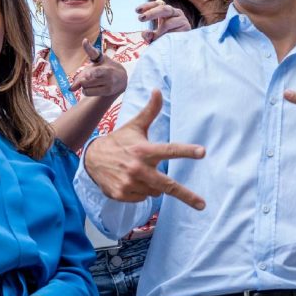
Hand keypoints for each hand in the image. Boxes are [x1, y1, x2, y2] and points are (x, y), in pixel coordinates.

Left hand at [69, 38, 126, 97]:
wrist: (122, 78)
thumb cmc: (104, 68)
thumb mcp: (94, 66)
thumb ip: (81, 74)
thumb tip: (70, 89)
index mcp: (102, 58)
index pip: (94, 53)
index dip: (88, 47)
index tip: (85, 41)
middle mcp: (106, 69)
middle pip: (84, 76)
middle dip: (83, 78)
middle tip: (89, 77)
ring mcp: (108, 80)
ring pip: (85, 85)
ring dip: (84, 85)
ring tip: (92, 82)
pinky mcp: (108, 90)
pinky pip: (88, 92)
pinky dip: (86, 91)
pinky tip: (91, 88)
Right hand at [84, 90, 206, 209]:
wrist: (91, 159)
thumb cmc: (119, 141)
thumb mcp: (135, 126)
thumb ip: (150, 111)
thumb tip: (158, 90)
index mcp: (144, 150)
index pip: (169, 150)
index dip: (187, 151)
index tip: (203, 152)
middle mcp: (138, 167)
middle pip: (168, 185)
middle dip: (186, 195)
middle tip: (202, 205)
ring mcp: (130, 183)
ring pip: (156, 191)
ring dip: (154, 185)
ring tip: (141, 173)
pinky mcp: (122, 194)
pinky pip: (143, 197)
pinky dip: (142, 191)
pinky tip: (131, 181)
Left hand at [136, 0, 190, 42]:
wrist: (181, 50)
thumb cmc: (166, 41)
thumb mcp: (154, 38)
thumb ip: (148, 35)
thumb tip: (145, 33)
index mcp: (166, 11)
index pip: (157, 4)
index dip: (148, 6)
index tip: (136, 10)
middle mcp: (174, 12)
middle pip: (163, 8)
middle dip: (151, 13)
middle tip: (140, 18)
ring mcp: (181, 18)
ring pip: (168, 22)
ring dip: (159, 32)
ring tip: (156, 39)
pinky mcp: (186, 26)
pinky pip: (174, 31)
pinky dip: (167, 35)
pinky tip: (166, 39)